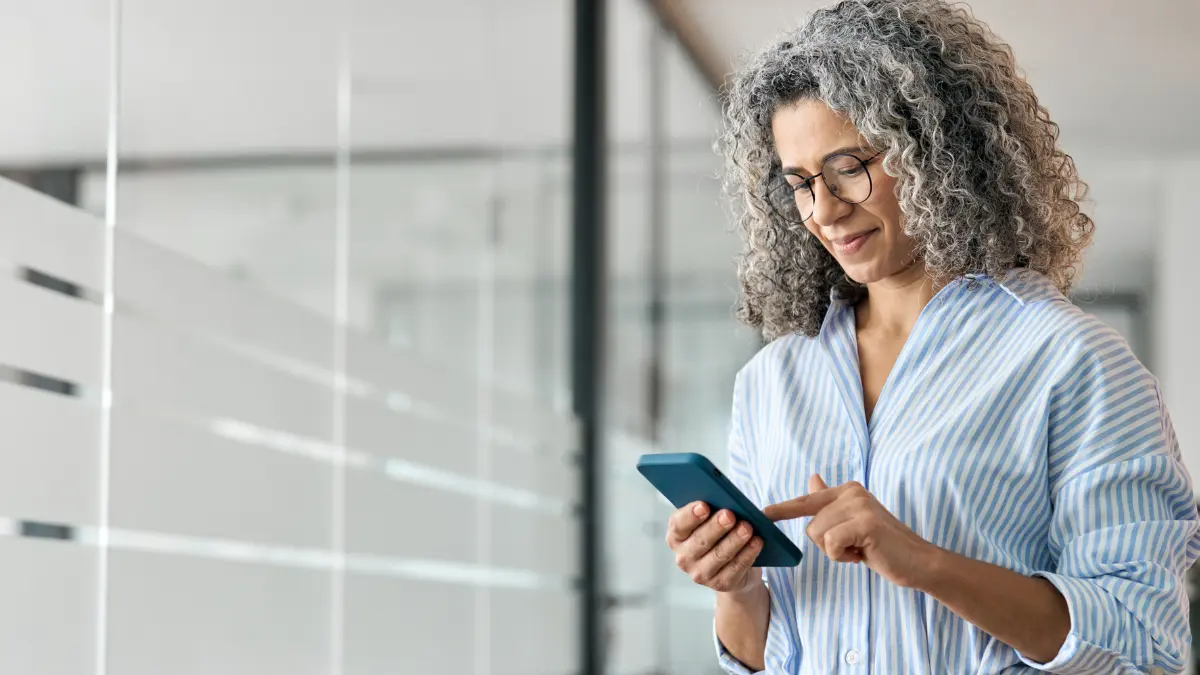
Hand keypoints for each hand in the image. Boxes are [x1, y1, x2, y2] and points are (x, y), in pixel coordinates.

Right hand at [665, 501, 763, 594]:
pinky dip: (747, 554)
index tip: (704, 505)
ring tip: (747, 528)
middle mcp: (683, 557)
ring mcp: (700, 573)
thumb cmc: (719, 535)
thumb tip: (738, 503)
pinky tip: (756, 542)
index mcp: (677, 536)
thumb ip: (718, 509)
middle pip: (700, 541)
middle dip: (716, 527)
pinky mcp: (719, 584)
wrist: (732, 567)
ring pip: (718, 555)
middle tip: (729, 515)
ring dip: (734, 540)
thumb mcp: (713, 520)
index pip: (679, 525)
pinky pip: (735, 568)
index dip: (690, 515)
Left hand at [764, 475, 936, 588]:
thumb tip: (812, 478)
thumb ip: (831, 502)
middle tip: (855, 547)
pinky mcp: (864, 523)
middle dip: (828, 544)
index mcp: (848, 490)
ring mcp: (859, 505)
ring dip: (836, 551)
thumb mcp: (854, 522)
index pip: (808, 500)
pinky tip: (863, 554)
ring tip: (861, 549)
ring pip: (818, 535)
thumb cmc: (883, 545)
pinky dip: (842, 556)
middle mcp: (852, 492)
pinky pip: (830, 544)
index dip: (783, 509)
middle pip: (810, 525)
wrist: (918, 562)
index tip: (762, 513)